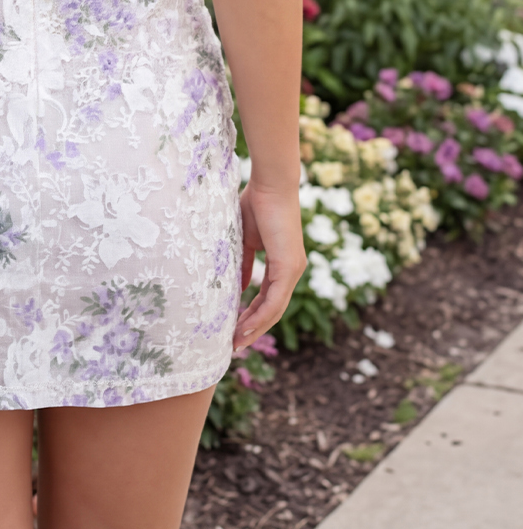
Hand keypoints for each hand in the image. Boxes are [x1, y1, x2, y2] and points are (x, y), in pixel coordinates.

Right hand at [233, 179, 305, 352]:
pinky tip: (244, 326)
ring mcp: (293, 270)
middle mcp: (292, 270)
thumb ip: (244, 264)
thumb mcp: (246, 240)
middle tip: (234, 344)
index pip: (268, 298)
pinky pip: (275, 299)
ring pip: (275, 310)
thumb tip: (239, 288)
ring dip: (255, 328)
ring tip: (236, 342)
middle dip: (253, 328)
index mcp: (283, 264)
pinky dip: (259, 315)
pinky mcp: (289, 266)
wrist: (270, 184)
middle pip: (273, 310)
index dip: (251, 314)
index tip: (234, 328)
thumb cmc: (257, 203)